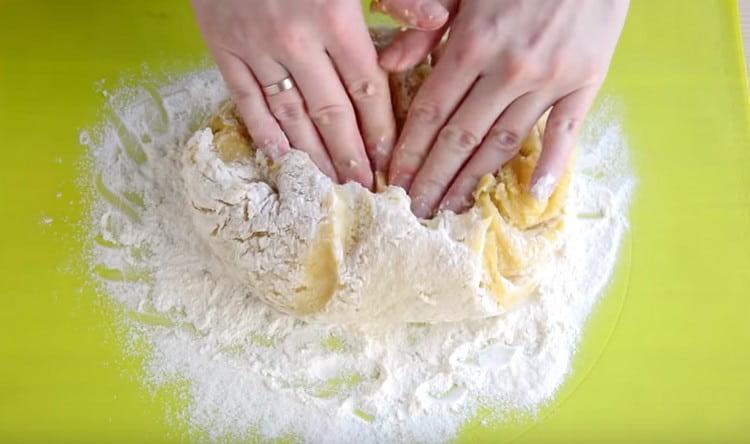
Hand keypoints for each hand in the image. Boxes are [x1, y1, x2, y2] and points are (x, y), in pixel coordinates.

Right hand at [192, 0, 403, 187]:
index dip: (381, 130)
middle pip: (331, 112)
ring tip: (330, 184)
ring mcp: (256, 48)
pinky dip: (261, 130)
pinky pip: (244, 98)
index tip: (391, 161)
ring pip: (290, 114)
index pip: (366, 90)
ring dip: (313, 153)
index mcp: (335, 17)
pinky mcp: (223, 47)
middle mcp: (296, 41)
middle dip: (351, 155)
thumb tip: (437, 23)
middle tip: (364, 189)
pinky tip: (279, 157)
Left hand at [377, 0, 628, 216]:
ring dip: (473, 180)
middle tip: (413, 211)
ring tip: (451, 209)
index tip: (394, 181)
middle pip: (460, 138)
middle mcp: (508, 69)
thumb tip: (388, 65)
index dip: (409, 151)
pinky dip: (551, 166)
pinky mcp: (586, 81)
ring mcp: (549, 79)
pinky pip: (565, 132)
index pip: (431, 112)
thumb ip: (425, 27)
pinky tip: (532, 194)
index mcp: (473, 43)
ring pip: (502, 143)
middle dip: (432, 179)